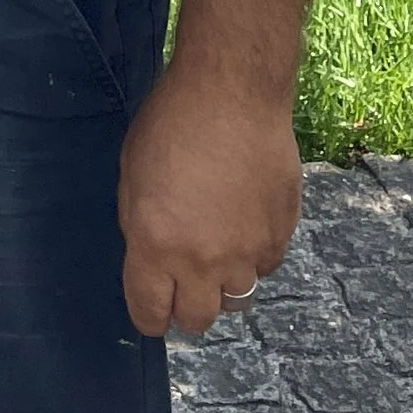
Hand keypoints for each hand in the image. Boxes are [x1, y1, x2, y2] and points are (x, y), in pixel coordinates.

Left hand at [116, 61, 300, 338]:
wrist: (233, 91)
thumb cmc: (171, 121)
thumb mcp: (131, 174)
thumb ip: (138, 228)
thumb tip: (149, 260)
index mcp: (156, 246)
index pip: (150, 314)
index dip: (148, 314)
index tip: (151, 305)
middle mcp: (203, 260)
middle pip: (197, 321)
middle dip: (185, 306)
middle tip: (182, 280)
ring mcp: (247, 252)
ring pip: (236, 299)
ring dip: (223, 284)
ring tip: (216, 249)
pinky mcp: (281, 236)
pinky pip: (265, 266)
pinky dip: (253, 256)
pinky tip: (244, 221)